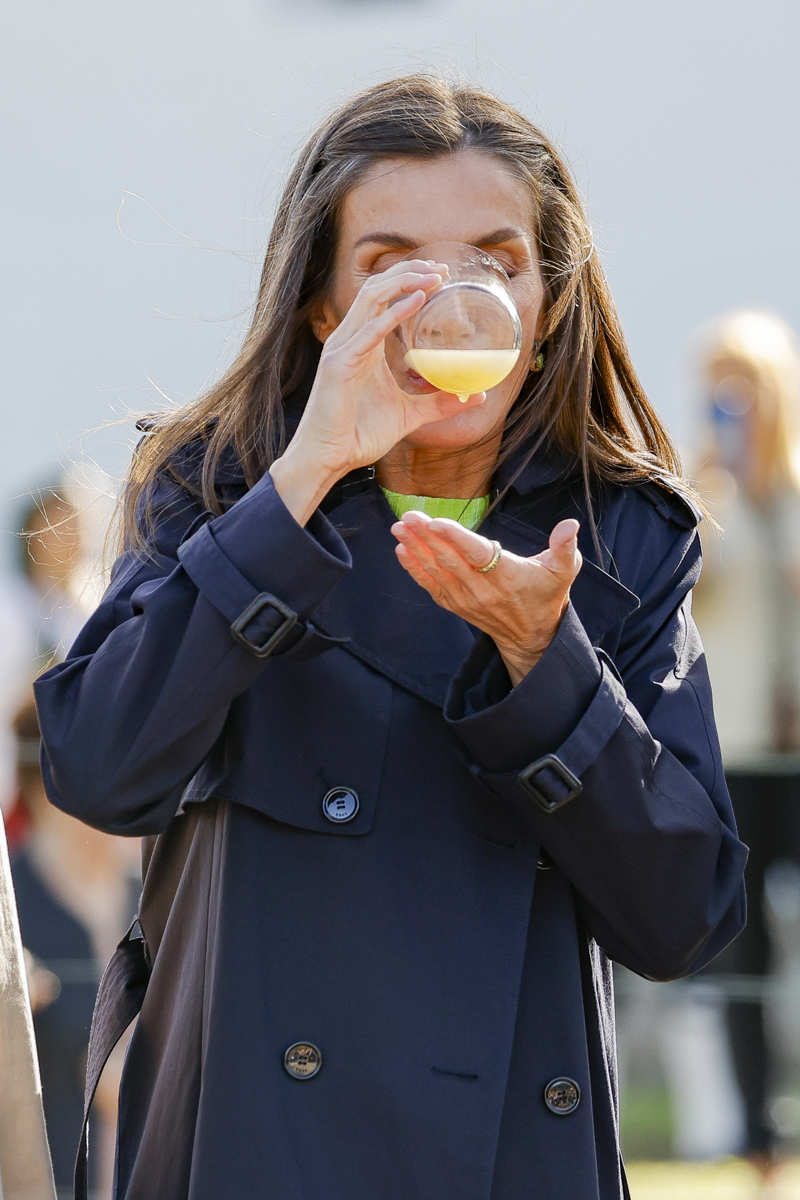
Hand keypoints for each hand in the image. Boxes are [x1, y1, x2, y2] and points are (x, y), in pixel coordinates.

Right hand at [290, 259, 487, 473]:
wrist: (329, 459)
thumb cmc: (360, 435)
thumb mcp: (409, 415)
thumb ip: (439, 403)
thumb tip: (477, 397)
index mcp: (364, 345)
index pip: (384, 298)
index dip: (410, 281)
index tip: (441, 276)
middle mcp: (351, 340)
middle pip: (377, 288)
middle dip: (409, 271)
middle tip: (442, 269)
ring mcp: (342, 350)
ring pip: (371, 298)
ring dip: (403, 282)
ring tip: (433, 277)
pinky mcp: (339, 365)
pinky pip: (369, 332)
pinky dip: (393, 314)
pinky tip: (417, 302)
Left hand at [390, 512, 582, 685]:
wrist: (532, 636)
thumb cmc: (547, 595)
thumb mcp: (563, 571)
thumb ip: (565, 547)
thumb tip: (570, 525)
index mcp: (506, 576)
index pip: (476, 554)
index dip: (455, 538)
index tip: (435, 521)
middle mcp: (482, 589)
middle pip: (449, 560)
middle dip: (425, 537)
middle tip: (408, 515)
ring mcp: (466, 600)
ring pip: (436, 572)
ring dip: (415, 549)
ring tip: (399, 528)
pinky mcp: (455, 605)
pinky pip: (431, 586)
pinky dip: (415, 569)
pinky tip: (402, 551)